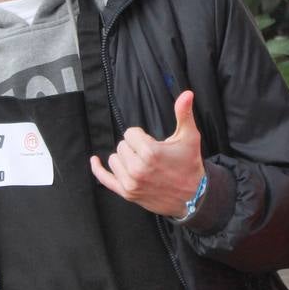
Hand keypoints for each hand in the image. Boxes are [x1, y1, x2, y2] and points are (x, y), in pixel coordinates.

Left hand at [89, 90, 204, 217]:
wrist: (194, 196)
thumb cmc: (190, 165)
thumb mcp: (189, 137)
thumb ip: (184, 114)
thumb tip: (187, 93)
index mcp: (150, 153)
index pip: (130, 133)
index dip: (141, 136)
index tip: (152, 143)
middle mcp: (138, 169)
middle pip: (121, 146)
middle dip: (134, 147)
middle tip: (150, 155)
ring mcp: (131, 183)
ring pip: (114, 159)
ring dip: (125, 158)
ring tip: (142, 163)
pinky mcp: (128, 193)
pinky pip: (105, 179)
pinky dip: (98, 169)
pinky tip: (94, 161)